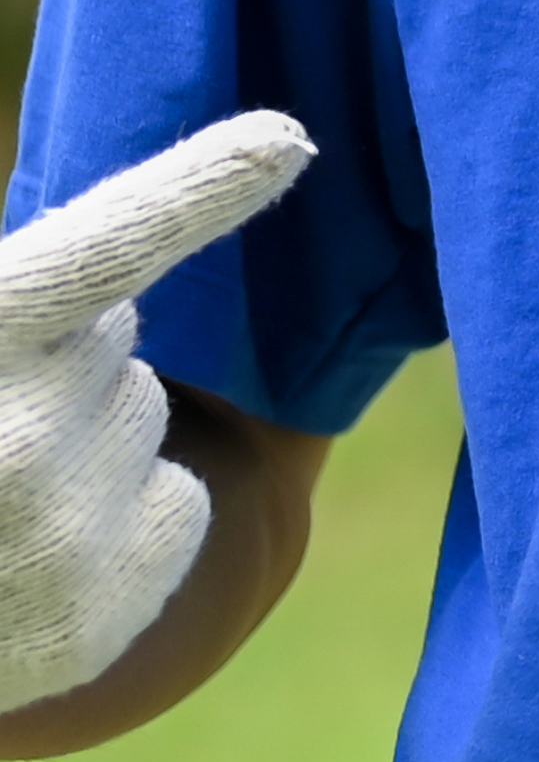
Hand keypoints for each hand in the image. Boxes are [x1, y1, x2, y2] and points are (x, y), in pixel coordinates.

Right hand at [0, 113, 312, 710]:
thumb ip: (34, 297)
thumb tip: (153, 256)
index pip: (104, 250)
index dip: (200, 186)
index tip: (289, 138)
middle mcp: (14, 437)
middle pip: (116, 342)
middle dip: (62, 369)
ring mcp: (57, 538)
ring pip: (142, 423)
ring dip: (87, 447)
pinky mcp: (92, 623)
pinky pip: (177, 509)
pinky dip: (125, 525)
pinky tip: (36, 566)